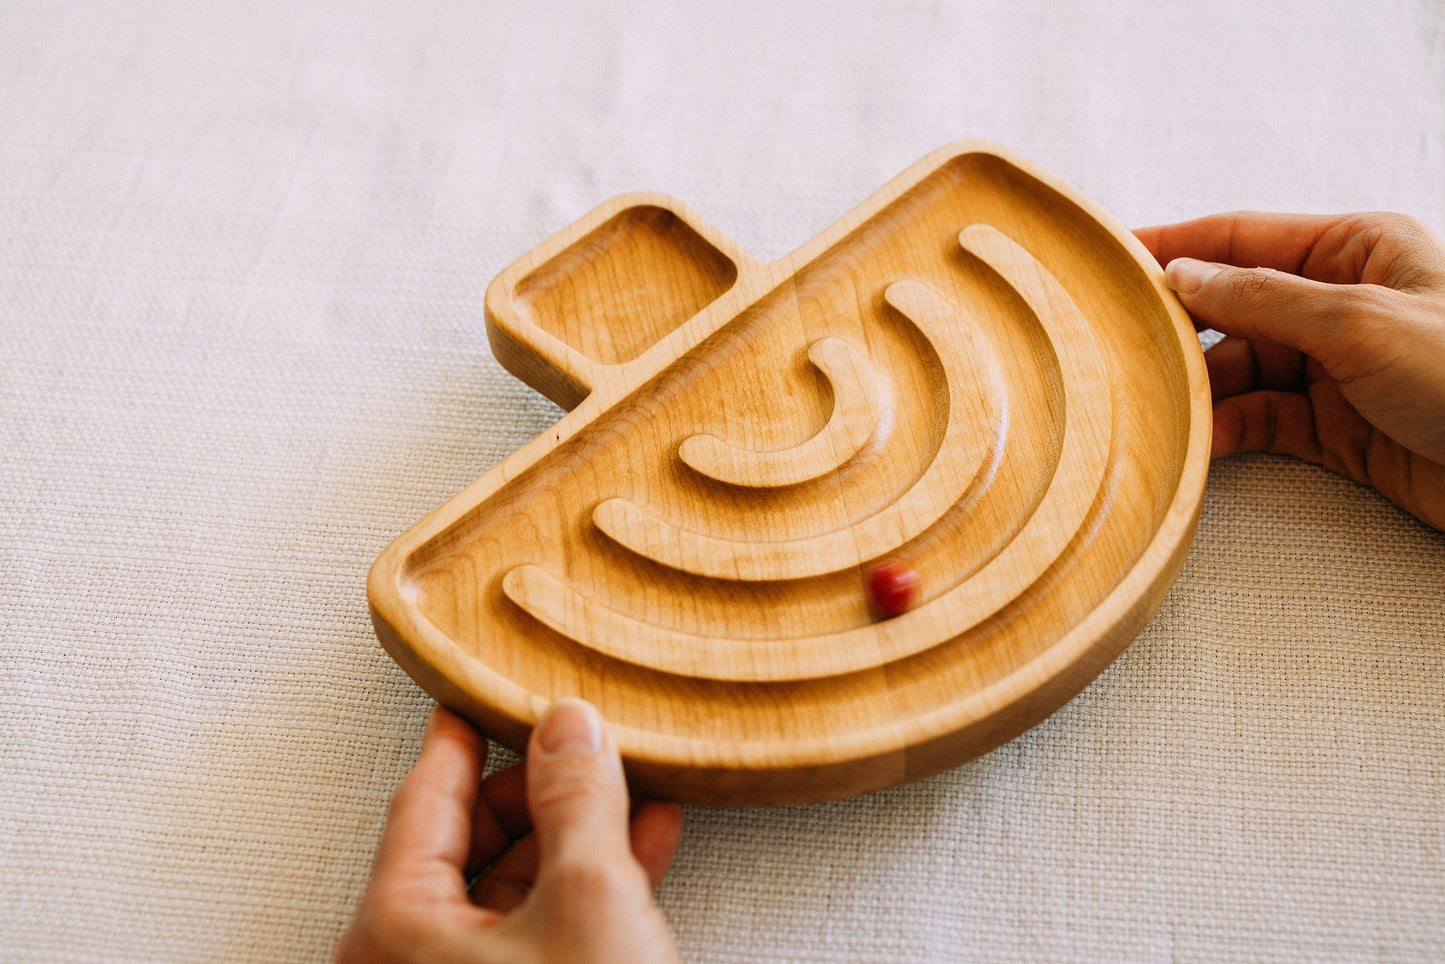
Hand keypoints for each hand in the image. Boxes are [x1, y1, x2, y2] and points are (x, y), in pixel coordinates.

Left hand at [337, 700, 683, 963]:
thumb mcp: (590, 899)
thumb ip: (577, 799)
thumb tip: (570, 725)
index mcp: (395, 926)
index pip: (426, 795)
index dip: (466, 732)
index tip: (483, 687)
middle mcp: (411, 961)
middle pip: (471, 837)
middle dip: (542, 786)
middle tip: (587, 739)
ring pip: (517, 884)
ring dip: (579, 832)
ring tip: (635, 784)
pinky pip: (543, 927)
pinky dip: (591, 882)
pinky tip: (647, 841)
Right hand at [1136, 211, 1444, 530]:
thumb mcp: (1358, 321)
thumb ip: (1263, 298)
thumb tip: (1183, 276)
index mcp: (1354, 251)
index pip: (1241, 239)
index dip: (1173, 246)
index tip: (1110, 257)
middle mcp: (1338, 305)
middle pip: (1231, 309)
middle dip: (1178, 330)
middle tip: (1116, 347)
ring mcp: (1333, 369)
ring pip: (1239, 371)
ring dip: (1197, 389)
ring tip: (1152, 404)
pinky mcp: (1334, 430)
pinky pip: (1260, 422)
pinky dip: (1225, 432)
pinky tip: (1194, 441)